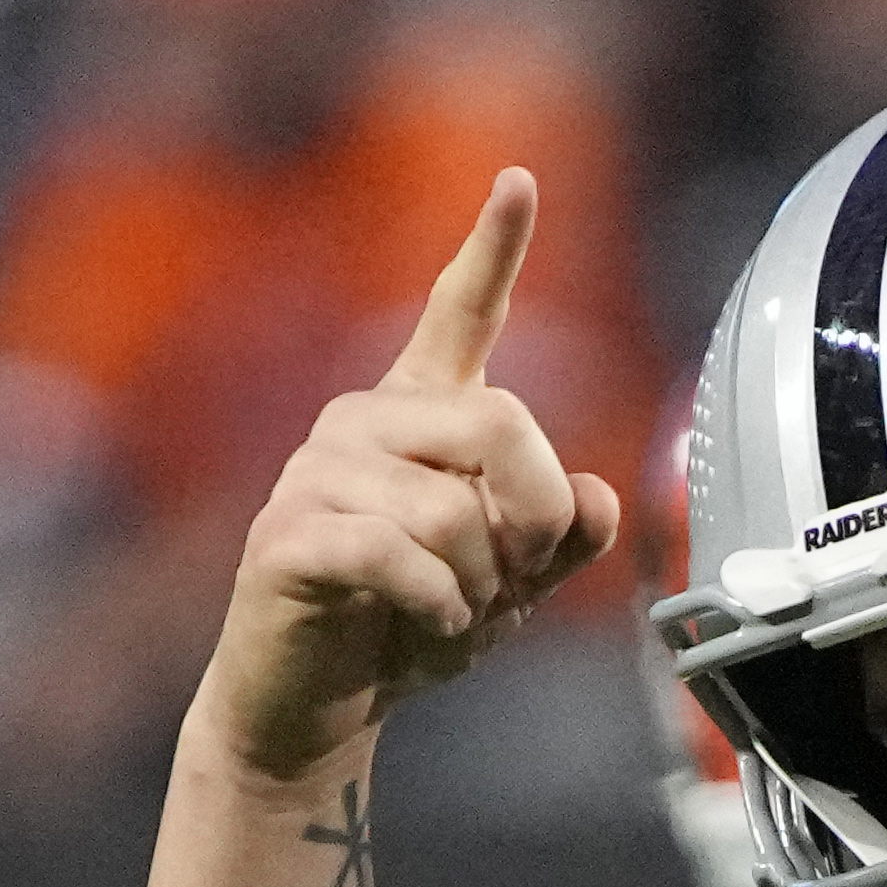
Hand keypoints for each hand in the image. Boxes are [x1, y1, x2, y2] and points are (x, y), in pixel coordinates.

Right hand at [196, 169, 626, 788]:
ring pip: (451, 506)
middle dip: (534, 517)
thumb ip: (563, 538)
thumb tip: (598, 494)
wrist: (317, 705)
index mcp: (420, 416)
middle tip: (514, 578)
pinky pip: (398, 553)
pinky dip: (438, 605)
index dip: (493, 249)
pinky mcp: (288, 535)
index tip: (519, 180)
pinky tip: (430, 625)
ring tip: (452, 612)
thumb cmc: (411, 629)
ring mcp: (316, 473)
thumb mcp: (513, 584)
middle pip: (501, 423)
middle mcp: (363, 423)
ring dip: (480, 582)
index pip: (458, 314)